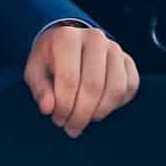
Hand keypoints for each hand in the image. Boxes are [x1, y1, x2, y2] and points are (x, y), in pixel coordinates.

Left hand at [23, 25, 139, 137]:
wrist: (70, 44)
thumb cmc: (50, 60)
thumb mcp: (35, 71)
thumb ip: (39, 89)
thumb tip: (48, 108)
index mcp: (67, 37)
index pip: (69, 79)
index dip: (64, 105)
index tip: (57, 119)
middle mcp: (94, 38)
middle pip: (93, 86)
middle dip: (81, 114)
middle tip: (71, 128)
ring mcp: (115, 48)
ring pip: (115, 89)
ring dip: (99, 112)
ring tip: (84, 120)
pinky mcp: (128, 60)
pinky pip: (130, 88)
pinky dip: (116, 105)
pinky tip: (99, 109)